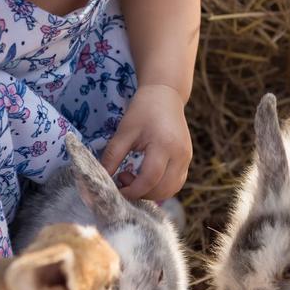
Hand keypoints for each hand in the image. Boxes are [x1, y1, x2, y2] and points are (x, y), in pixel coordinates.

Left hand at [101, 84, 192, 200]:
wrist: (165, 96)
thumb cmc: (143, 110)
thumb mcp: (124, 131)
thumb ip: (113, 156)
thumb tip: (102, 178)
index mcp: (164, 145)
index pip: (149, 179)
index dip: (132, 190)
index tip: (117, 188)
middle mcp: (180, 155)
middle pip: (163, 189)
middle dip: (141, 193)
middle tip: (123, 179)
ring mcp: (187, 158)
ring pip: (171, 189)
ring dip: (151, 193)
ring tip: (134, 178)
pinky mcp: (187, 160)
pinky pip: (176, 183)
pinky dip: (160, 187)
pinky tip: (146, 178)